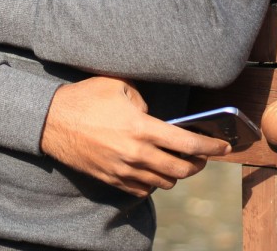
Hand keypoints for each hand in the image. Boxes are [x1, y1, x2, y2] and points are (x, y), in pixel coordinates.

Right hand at [40, 76, 229, 196]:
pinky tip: (153, 169)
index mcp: (142, 127)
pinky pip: (142, 189)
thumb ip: (144, 100)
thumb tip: (155, 115)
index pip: (187, 143)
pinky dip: (153, 182)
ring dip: (176, 174)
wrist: (52, 121)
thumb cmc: (86, 97)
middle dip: (198, 164)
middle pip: (181, 169)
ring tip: (177, 162)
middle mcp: (136, 153)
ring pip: (163, 182)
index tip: (223, 146)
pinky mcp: (111, 179)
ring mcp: (123, 170)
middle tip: (202, 156)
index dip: (210, 146)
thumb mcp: (119, 86)